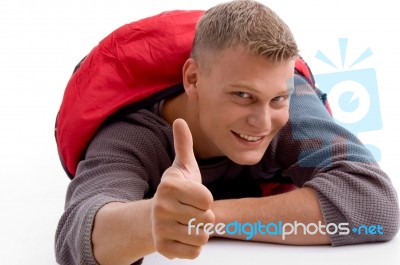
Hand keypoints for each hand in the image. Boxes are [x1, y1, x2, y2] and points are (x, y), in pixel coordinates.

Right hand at [151, 118, 214, 258]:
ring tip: (186, 222)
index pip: (208, 200)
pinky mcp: (163, 248)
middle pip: (207, 219)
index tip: (194, 196)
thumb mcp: (182, 167)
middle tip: (190, 210)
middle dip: (204, 216)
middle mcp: (162, 208)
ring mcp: (160, 229)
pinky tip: (182, 235)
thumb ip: (184, 145)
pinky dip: (193, 246)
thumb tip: (180, 120)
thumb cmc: (177, 190)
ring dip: (199, 231)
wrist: (155, 215)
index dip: (206, 199)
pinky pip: (194, 252)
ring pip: (202, 237)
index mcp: (169, 186)